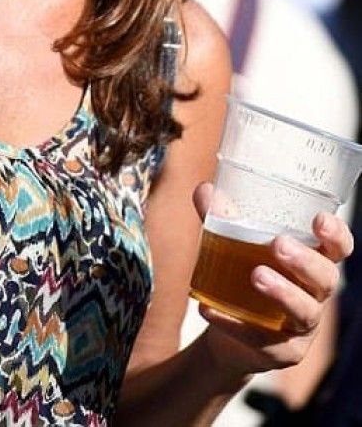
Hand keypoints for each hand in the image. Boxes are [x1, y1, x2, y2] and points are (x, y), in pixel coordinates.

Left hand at [192, 182, 353, 380]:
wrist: (229, 330)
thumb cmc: (243, 273)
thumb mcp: (233, 242)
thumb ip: (221, 217)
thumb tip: (206, 190)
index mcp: (311, 260)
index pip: (338, 248)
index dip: (335, 235)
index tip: (319, 219)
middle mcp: (314, 293)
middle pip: (325, 278)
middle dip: (305, 261)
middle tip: (279, 245)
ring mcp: (302, 326)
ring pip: (304, 311)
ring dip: (283, 292)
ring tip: (256, 275)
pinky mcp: (283, 352)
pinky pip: (263, 339)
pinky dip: (235, 323)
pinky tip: (210, 308)